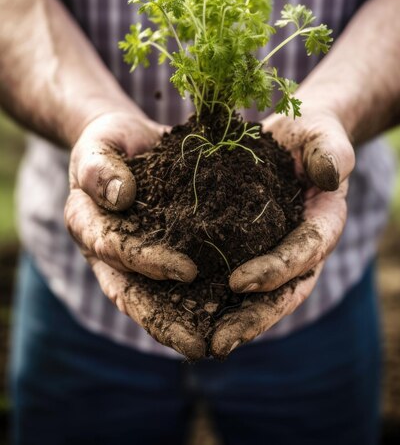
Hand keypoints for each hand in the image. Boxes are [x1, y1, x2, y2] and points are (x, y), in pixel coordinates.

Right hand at [64, 111, 204, 358]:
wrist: (126, 141)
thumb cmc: (109, 141)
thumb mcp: (98, 144)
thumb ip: (99, 167)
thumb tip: (120, 196)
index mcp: (86, 223)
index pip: (114, 248)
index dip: (146, 260)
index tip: (187, 270)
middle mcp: (106, 250)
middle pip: (130, 291)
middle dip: (163, 320)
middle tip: (199, 346)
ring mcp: (130, 257)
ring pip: (151, 297)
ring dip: (180, 324)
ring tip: (215, 347)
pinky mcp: (156, 253)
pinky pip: (172, 282)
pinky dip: (194, 301)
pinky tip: (226, 316)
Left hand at [210, 105, 354, 358]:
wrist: (296, 137)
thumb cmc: (312, 133)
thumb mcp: (323, 135)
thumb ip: (330, 153)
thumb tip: (328, 175)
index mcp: (323, 223)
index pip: (305, 253)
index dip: (275, 270)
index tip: (237, 282)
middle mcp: (303, 247)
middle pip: (283, 290)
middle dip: (252, 317)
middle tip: (219, 343)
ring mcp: (277, 251)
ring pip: (258, 294)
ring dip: (232, 319)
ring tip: (201, 345)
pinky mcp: (251, 246)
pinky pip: (234, 274)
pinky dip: (214, 295)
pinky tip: (184, 311)